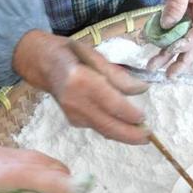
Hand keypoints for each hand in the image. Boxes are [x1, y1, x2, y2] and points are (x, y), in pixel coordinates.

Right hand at [12, 30, 149, 143]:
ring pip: (104, 130)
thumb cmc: (72, 54)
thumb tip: (142, 89)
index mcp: (80, 80)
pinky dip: (113, 129)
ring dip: (124, 136)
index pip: (111, 103)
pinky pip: (98, 127)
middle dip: (130, 135)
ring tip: (142, 136)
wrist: (43, 64)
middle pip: (108, 125)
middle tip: (148, 137)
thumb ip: (118, 75)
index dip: (129, 114)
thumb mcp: (95, 55)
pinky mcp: (73, 121)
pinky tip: (125, 128)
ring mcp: (72, 114)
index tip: (144, 117)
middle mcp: (75, 101)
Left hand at [147, 0, 192, 77]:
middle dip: (180, 59)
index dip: (187, 43)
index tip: (174, 49)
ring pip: (178, 40)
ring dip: (166, 54)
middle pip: (192, 43)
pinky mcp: (177, 15)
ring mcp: (189, 17)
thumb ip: (175, 4)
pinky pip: (168, 31)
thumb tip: (167, 25)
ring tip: (152, 66)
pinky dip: (158, 40)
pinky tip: (148, 47)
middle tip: (170, 75)